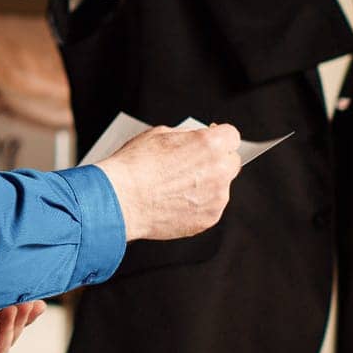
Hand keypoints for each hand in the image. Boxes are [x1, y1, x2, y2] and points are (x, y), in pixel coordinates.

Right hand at [95, 122, 240, 240]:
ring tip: (177, 186)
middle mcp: (219, 170)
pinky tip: (176, 200)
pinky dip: (199, 204)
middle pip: (231, 161)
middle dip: (217, 161)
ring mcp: (217, 197)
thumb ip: (187, 136)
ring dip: (207, 184)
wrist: (121, 199)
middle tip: (193, 165)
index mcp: (210, 144)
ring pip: (221, 186)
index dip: (219, 136)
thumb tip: (195, 140)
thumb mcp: (159, 134)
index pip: (231, 136)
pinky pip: (211, 207)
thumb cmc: (134, 165)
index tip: (212, 141)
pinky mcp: (209, 218)